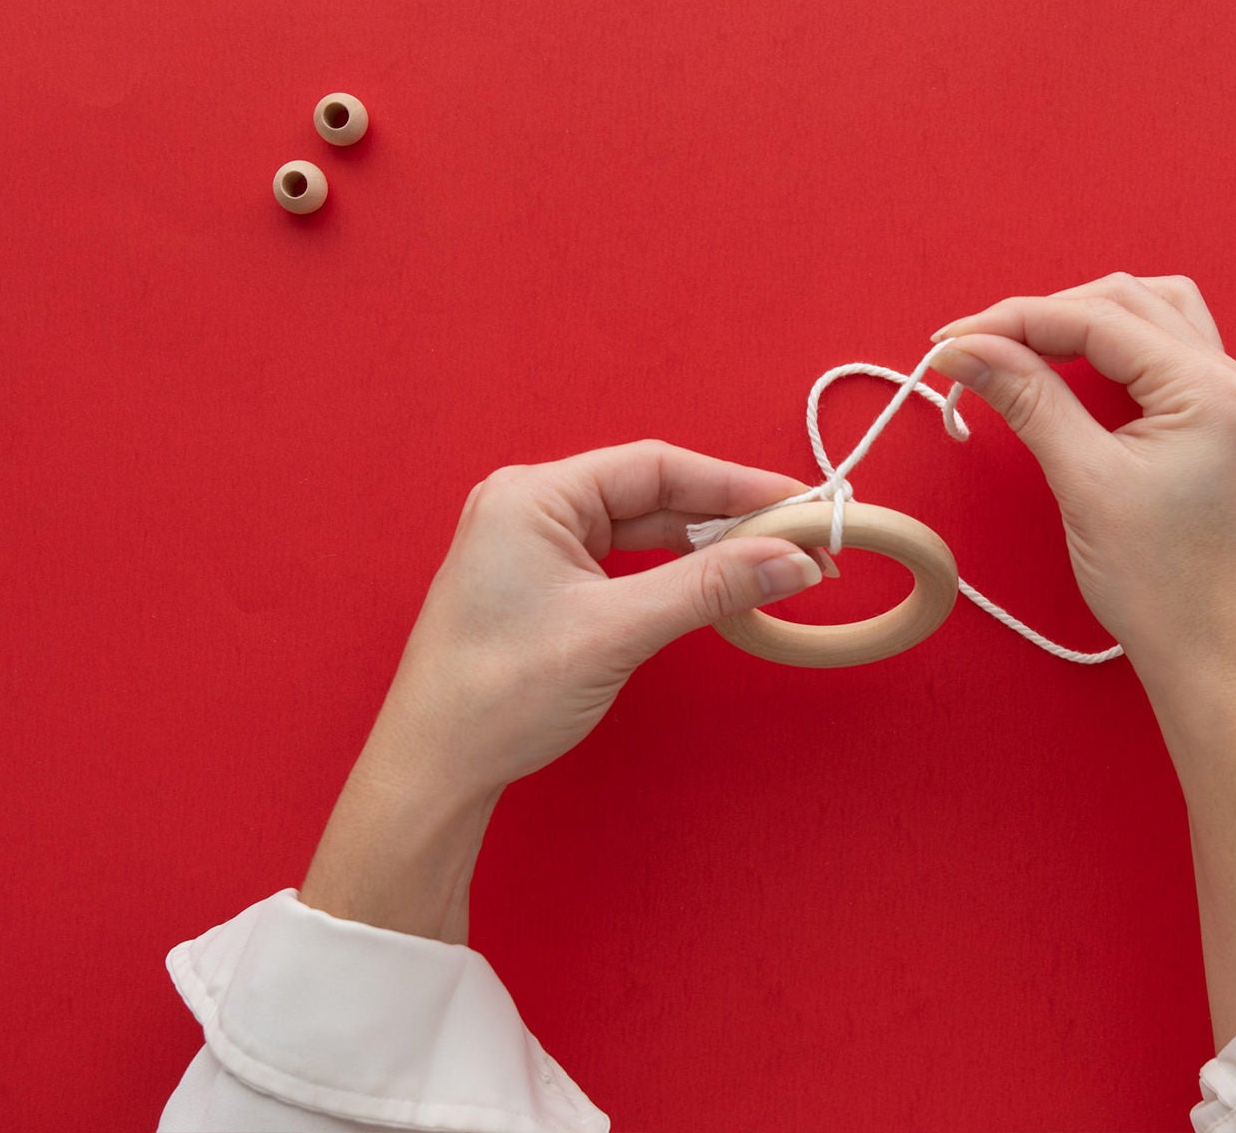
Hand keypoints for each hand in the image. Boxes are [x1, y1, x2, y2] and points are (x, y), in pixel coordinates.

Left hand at [361, 440, 829, 797]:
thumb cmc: (500, 694)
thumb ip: (709, 587)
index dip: (734, 484)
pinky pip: (624, 563)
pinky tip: (717, 585)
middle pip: (651, 494)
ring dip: (705, 547)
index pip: (654, 467)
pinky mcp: (543, 587)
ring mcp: (534, 547)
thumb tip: (794, 560)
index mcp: (532, 496)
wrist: (435, 769)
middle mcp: (530, 507)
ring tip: (772, 562)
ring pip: (642, 530)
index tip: (799, 505)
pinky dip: (674, 573)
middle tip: (799, 539)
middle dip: (727, 517)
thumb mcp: (616, 632)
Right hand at [928, 273, 1235, 694]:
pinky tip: (1069, 371)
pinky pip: (1161, 353)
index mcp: (1210, 387)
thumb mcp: (1084, 481)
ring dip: (1083, 321)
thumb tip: (965, 349)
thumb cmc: (1157, 584)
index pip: (1099, 319)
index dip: (1016, 321)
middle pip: (1126, 301)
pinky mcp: (1214, 422)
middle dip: (1045, 315)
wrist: (1206, 655)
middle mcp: (1230, 378)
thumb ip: (1028, 399)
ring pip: (1149, 316)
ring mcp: (1227, 399)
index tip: (949, 343)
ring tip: (1021, 352)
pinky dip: (1109, 350)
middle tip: (975, 349)